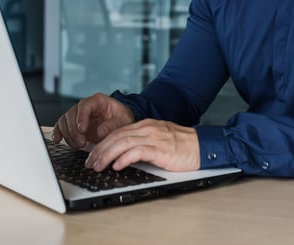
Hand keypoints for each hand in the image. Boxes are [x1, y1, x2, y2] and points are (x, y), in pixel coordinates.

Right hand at [51, 92, 133, 149]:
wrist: (120, 123)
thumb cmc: (122, 119)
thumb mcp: (124, 121)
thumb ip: (113, 125)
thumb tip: (100, 132)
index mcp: (98, 101)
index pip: (85, 105)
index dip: (81, 117)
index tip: (82, 130)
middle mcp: (85, 106)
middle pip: (71, 113)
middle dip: (74, 130)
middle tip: (81, 143)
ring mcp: (78, 115)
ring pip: (65, 121)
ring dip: (68, 135)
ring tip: (78, 146)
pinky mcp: (74, 125)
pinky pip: (61, 126)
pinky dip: (58, 133)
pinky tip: (58, 140)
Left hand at [84, 119, 199, 172]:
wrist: (203, 146)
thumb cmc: (183, 147)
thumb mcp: (159, 141)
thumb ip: (142, 145)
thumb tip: (122, 157)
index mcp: (146, 126)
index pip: (117, 132)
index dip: (102, 144)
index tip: (92, 156)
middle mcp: (147, 129)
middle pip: (116, 136)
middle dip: (99, 150)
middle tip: (89, 163)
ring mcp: (154, 137)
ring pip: (122, 143)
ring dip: (107, 155)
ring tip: (98, 166)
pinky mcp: (160, 149)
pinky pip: (137, 151)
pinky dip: (124, 158)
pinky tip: (117, 166)